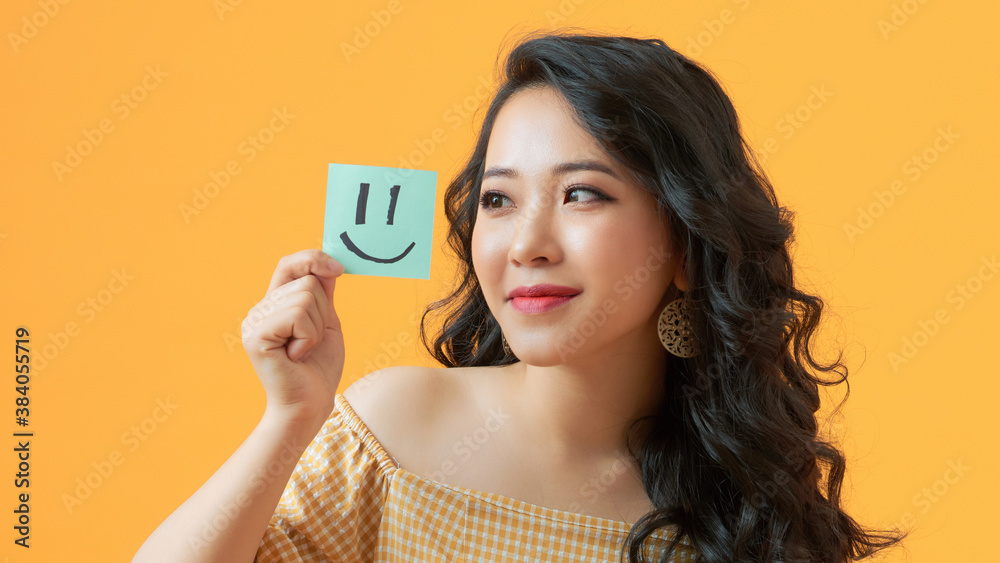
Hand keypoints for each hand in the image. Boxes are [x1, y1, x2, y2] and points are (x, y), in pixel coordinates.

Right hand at [242, 249, 345, 429]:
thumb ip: (323, 293)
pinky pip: (297, 316)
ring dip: (317, 328)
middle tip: (312, 342)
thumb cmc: (319, 368)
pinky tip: (297, 356)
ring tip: (304, 350)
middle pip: (306, 282)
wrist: (311, 405)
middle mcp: (259, 309)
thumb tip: (329, 262)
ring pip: (305, 297)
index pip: (289, 264)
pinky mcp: (256, 335)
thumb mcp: (326, 322)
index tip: (339, 269)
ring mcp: (254, 321)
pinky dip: (309, 337)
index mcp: (274, 304)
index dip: (313, 259)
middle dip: (323, 312)